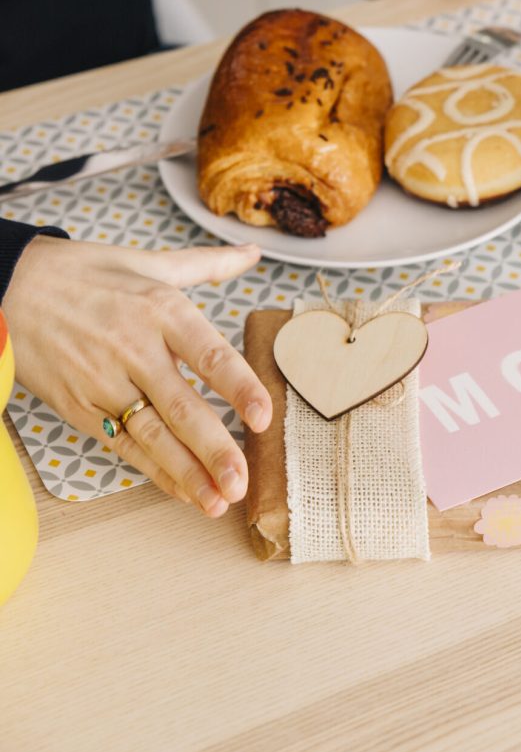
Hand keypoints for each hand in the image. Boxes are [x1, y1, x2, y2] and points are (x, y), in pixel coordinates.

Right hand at [3, 236, 270, 516]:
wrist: (10, 286)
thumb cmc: (84, 272)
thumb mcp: (147, 262)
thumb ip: (207, 264)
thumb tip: (253, 252)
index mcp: (160, 310)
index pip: (208, 354)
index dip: (238, 387)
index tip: (264, 416)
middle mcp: (135, 350)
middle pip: (181, 407)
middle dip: (214, 448)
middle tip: (242, 480)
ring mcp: (104, 383)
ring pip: (152, 436)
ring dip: (187, 472)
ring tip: (218, 500)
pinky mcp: (80, 408)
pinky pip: (123, 446)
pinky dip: (154, 471)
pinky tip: (183, 490)